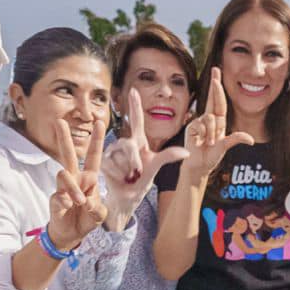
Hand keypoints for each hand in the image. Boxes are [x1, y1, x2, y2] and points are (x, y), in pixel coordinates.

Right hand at [46, 117, 107, 249]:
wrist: (71, 235)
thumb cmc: (86, 219)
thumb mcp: (99, 215)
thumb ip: (97, 208)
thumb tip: (86, 199)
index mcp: (89, 179)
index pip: (93, 156)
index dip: (96, 140)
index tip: (100, 122)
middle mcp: (75, 179)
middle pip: (68, 154)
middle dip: (64, 138)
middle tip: (60, 121)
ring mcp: (63, 187)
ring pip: (64, 174)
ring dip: (74, 188)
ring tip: (80, 203)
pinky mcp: (54, 197)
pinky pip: (59, 194)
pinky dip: (66, 201)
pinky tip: (68, 207)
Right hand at [101, 89, 190, 227]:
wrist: (126, 200)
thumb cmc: (141, 183)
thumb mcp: (155, 169)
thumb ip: (168, 157)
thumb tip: (187, 152)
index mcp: (138, 143)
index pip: (136, 120)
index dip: (135, 105)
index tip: (134, 89)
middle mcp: (124, 144)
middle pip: (128, 144)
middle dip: (133, 161)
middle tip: (137, 174)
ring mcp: (112, 151)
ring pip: (119, 156)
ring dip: (126, 171)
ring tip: (128, 177)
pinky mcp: (102, 161)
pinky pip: (110, 165)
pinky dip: (117, 175)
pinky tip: (119, 179)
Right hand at [180, 69, 254, 181]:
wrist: (199, 166)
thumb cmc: (211, 156)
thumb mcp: (226, 146)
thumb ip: (236, 139)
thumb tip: (251, 140)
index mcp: (218, 120)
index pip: (219, 100)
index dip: (217, 87)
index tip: (217, 73)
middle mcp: (209, 118)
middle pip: (212, 98)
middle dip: (215, 85)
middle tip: (216, 70)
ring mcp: (199, 122)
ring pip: (210, 118)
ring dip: (212, 133)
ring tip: (209, 142)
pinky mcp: (192, 127)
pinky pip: (202, 126)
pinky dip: (204, 135)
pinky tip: (200, 142)